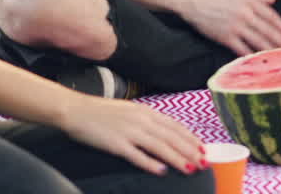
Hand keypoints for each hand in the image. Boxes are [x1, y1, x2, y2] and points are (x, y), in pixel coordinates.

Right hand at [58, 96, 203, 175]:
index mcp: (146, 111)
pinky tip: (161, 171)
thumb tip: (165, 133)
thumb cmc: (103, 112)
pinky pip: (136, 155)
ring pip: (160, 147)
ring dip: (177, 159)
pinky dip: (150, 163)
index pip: (175, 126)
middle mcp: (142, 120)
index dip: (191, 138)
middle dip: (190, 151)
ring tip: (191, 168)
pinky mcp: (116, 144)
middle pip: (172, 137)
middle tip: (204, 162)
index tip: (203, 148)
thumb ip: (148, 120)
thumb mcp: (130, 110)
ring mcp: (129, 132)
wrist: (76, 110)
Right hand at [179, 0, 280, 55]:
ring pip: (258, 41)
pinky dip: (251, 55)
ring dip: (271, 50)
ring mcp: (236, 26)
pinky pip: (242, 49)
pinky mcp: (225, 37)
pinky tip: (259, 60)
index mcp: (250, 1)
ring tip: (279, 57)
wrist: (193, 1)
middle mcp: (245, 14)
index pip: (272, 16)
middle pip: (268, 30)